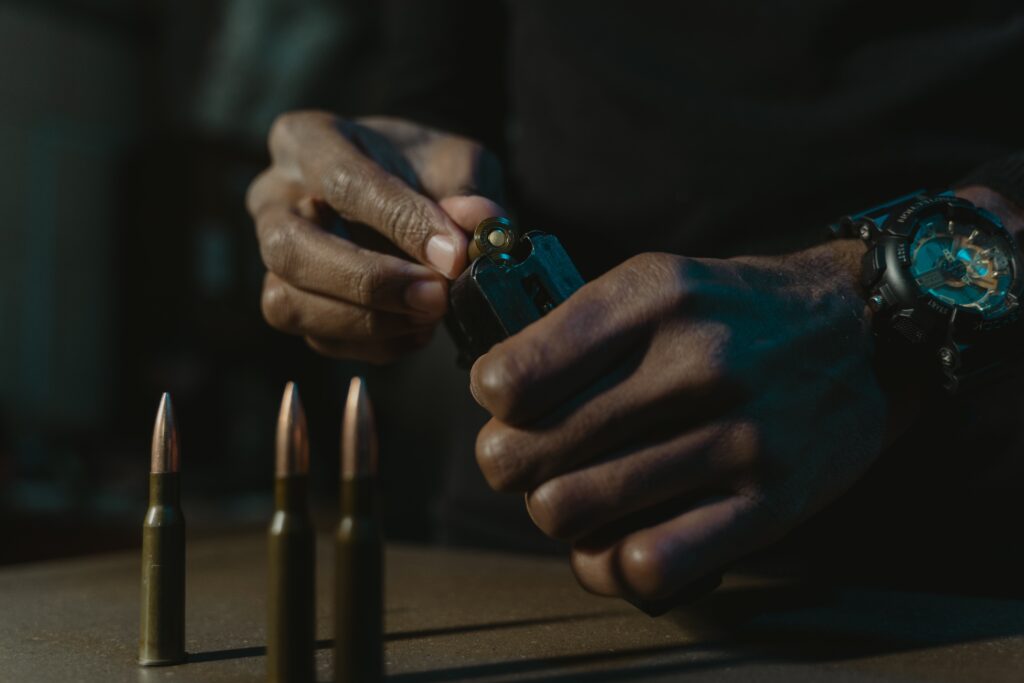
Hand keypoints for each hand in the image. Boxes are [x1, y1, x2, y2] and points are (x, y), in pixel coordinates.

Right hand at [246, 111, 503, 362]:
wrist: (415, 193)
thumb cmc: (425, 169)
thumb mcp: (456, 162)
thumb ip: (468, 191)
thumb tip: (480, 224)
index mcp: (306, 140)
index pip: (340, 181)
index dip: (399, 222)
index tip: (453, 255)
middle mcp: (274, 198)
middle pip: (290, 248)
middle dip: (367, 282)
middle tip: (435, 296)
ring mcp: (273, 257)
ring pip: (288, 303)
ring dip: (368, 322)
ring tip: (431, 315)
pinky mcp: (290, 305)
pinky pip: (319, 339)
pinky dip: (376, 345)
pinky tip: (419, 330)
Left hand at [469, 241, 889, 600]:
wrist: (863, 332)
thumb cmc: (736, 312)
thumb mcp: (658, 282)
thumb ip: (578, 328)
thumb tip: (495, 395)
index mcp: (652, 297)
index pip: (513, 377)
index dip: (493, 402)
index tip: (510, 405)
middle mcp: (694, 362)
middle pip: (527, 453)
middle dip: (508, 465)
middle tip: (530, 459)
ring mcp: (737, 435)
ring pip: (571, 510)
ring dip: (556, 513)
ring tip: (574, 497)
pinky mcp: (772, 501)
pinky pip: (653, 563)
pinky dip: (614, 566)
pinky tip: (619, 544)